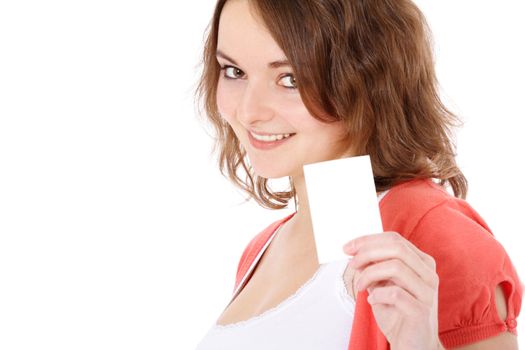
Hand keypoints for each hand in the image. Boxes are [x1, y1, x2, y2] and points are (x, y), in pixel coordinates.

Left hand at [342, 231, 441, 349]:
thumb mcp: (382, 285)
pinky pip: (395, 293)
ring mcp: (427, 292)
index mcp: (421, 262)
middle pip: (396, 248)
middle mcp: (429, 274)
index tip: (347, 248)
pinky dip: (378, 295)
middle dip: (367, 253)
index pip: (394, 239)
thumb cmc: (397, 313)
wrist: (412, 346)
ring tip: (361, 286)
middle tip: (352, 264)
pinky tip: (372, 301)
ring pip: (396, 267)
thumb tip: (355, 252)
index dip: (367, 240)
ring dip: (370, 274)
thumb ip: (373, 267)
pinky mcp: (421, 311)